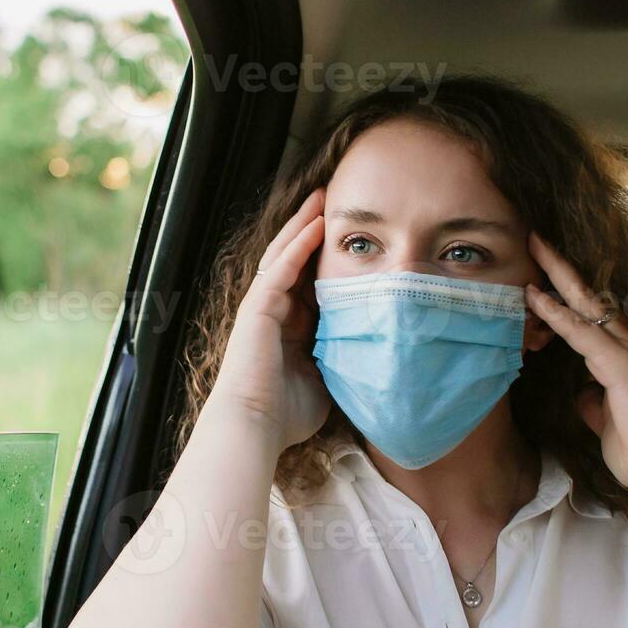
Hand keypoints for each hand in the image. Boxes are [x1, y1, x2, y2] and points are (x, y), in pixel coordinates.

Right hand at [208, 189, 330, 449]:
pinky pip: (280, 268)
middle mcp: (273, 314)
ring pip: (284, 256)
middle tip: (332, 203)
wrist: (254, 428)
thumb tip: (372, 356)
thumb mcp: (324, 382)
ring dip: (303, 226)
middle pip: (293, 261)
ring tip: (322, 199)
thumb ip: (339, 362)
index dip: (324, 259)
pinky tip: (315, 224)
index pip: (308, 284)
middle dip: (311, 232)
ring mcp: (262, 308)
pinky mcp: (257, 308)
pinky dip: (298, 245)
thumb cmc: (286, 417)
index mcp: (288, 331)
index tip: (348, 240)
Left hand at [522, 232, 627, 496]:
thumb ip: (595, 404)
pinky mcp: (623, 367)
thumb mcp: (608, 422)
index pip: (589, 317)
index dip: (564, 293)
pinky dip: (558, 315)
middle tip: (534, 239)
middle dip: (560, 268)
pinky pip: (583, 334)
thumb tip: (582, 395)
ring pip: (586, 306)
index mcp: (624, 359)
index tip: (538, 274)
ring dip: (557, 277)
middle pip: (588, 298)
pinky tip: (537, 299)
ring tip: (532, 249)